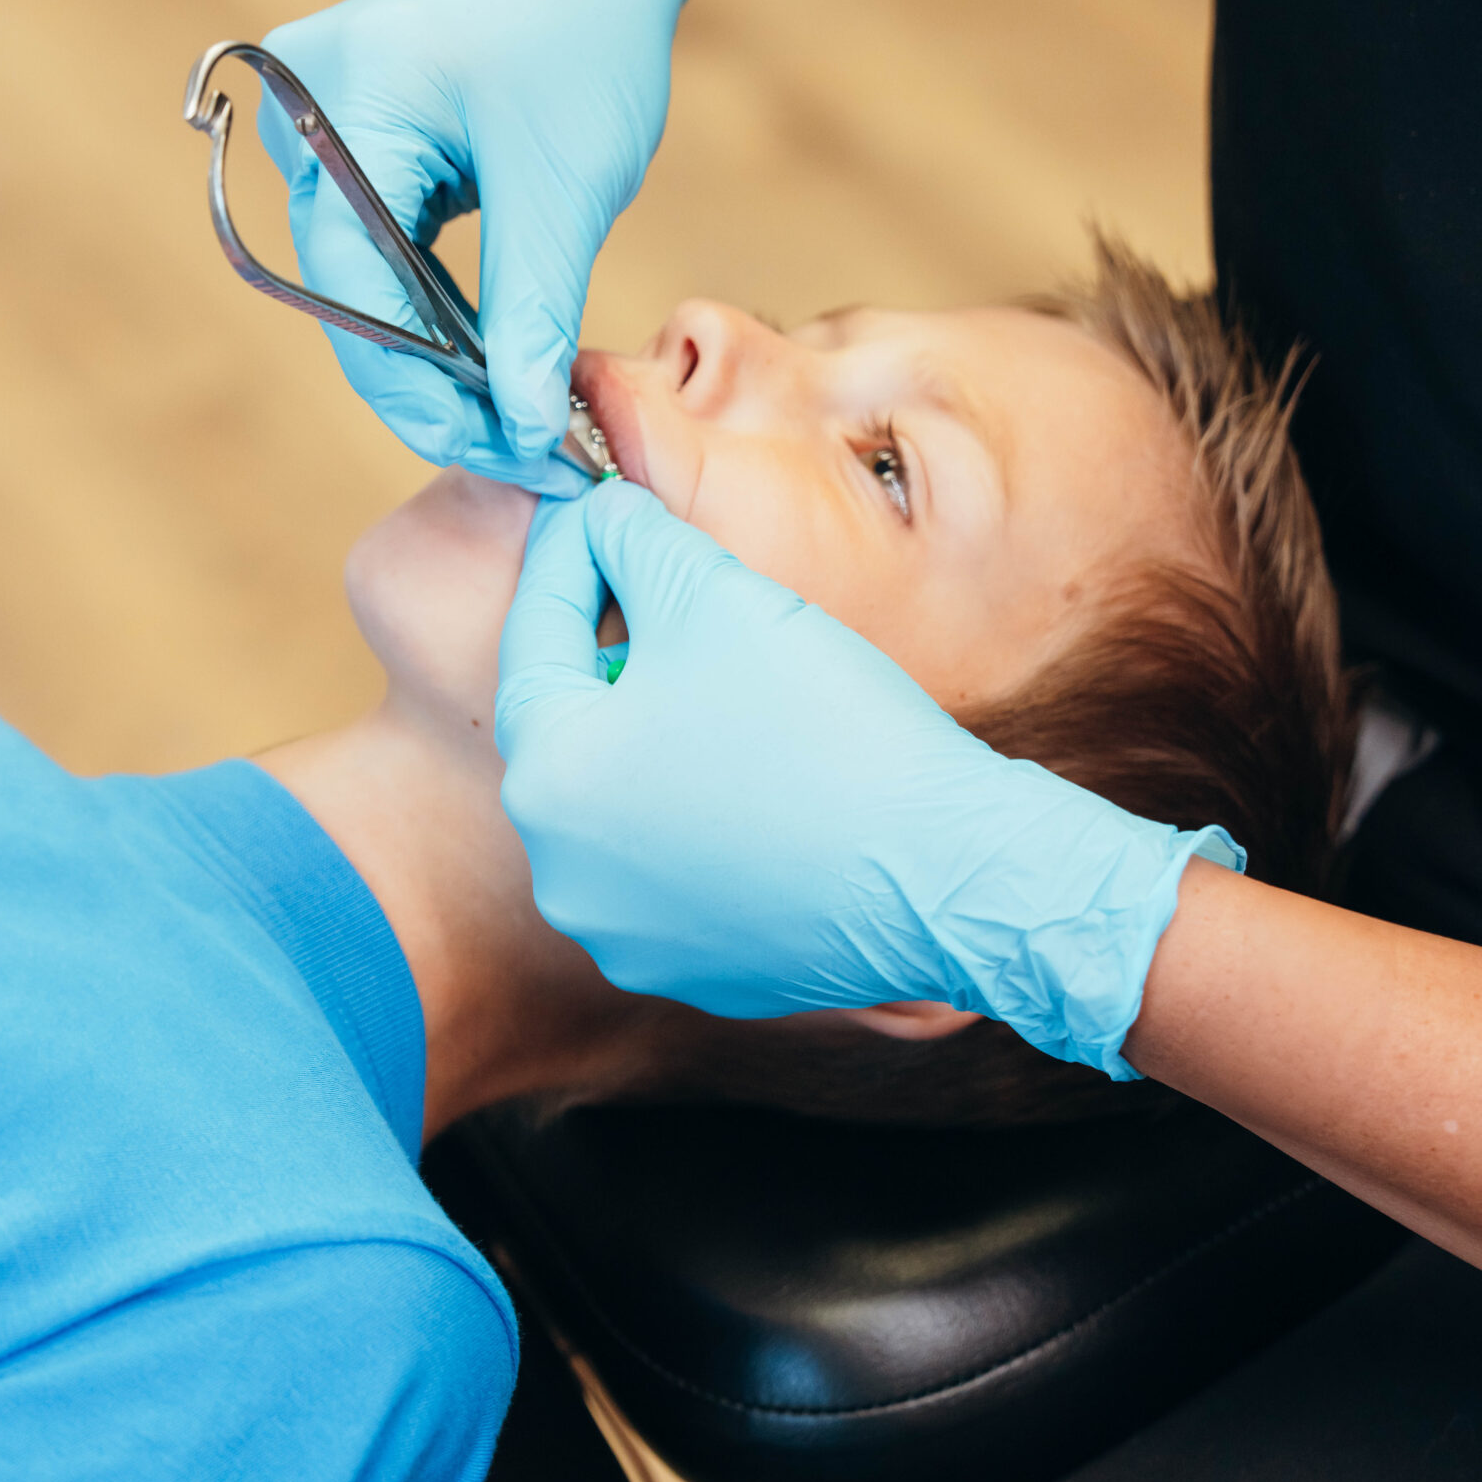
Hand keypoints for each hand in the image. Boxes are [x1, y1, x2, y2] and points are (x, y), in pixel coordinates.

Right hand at [260, 0, 714, 484]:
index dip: (422, 390)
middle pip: (346, 292)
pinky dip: (431, 307)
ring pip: (360, 279)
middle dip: (432, 385)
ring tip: (518, 420)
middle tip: (524, 454)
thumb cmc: (585, 29)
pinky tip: (491, 361)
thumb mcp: (565, 185)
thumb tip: (522, 426)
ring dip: (433, 355)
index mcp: (343, 100)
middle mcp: (300, 105)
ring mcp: (315, 116)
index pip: (352, 287)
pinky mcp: (349, 132)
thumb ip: (532, 311)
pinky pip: (376, 247)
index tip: (504, 453)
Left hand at [496, 484, 1240, 1076]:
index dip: (569, 557)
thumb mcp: (715, 595)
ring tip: (718, 683)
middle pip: (575, 728)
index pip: (535, 638)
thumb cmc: (827, 730)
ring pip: (625, 803)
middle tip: (658, 588)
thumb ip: (635, 540)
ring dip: (656, 736)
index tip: (598, 509)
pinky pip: (682, 867)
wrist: (946, 872)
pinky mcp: (700, 972)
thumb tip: (603, 518)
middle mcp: (566, 878)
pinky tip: (762, 772)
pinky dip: (704, 813)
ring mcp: (630, 938)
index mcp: (549, 785)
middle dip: (613, 650)